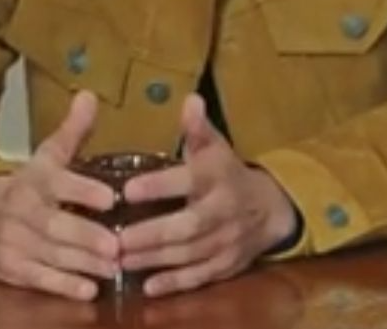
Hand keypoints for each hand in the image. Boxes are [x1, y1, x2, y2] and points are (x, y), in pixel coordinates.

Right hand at [0, 91, 119, 300]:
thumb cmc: (30, 184)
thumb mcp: (48, 155)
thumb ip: (73, 131)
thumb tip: (88, 95)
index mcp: (35, 179)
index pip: (58, 183)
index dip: (84, 190)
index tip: (112, 198)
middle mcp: (21, 210)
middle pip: (53, 225)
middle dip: (86, 236)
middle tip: (118, 246)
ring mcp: (12, 242)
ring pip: (49, 254)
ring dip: (82, 263)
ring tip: (115, 267)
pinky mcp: (10, 268)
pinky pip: (37, 278)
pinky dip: (62, 286)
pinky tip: (88, 290)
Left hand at [117, 94, 297, 295]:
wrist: (270, 209)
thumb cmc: (227, 174)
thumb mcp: (216, 148)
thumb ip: (198, 129)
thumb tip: (190, 99)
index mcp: (218, 176)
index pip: (189, 179)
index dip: (159, 186)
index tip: (126, 190)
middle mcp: (225, 209)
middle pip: (188, 225)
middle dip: (152, 234)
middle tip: (116, 239)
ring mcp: (227, 240)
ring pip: (190, 253)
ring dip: (154, 259)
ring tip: (120, 260)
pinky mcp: (227, 264)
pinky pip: (201, 276)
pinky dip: (175, 283)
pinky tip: (148, 287)